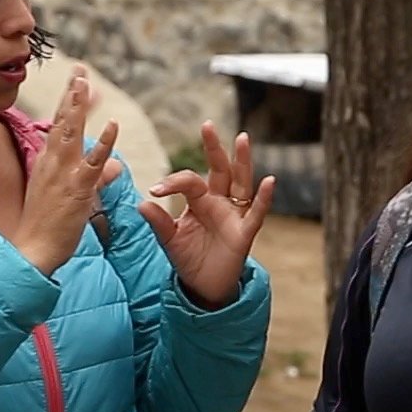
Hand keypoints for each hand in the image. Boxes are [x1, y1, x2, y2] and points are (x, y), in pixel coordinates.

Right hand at [9, 66, 119, 275]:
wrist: (31, 251)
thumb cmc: (48, 227)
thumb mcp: (74, 197)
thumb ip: (98, 177)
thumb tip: (116, 165)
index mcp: (49, 162)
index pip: (59, 124)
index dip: (69, 101)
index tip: (77, 79)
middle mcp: (53, 162)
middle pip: (63, 121)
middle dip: (72, 94)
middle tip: (79, 68)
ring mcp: (64, 174)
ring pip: (72, 134)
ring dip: (80, 108)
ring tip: (86, 83)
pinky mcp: (77, 189)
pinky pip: (93, 163)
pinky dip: (103, 143)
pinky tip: (112, 126)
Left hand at [142, 122, 274, 308]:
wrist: (203, 287)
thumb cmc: (189, 258)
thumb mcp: (169, 239)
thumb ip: (158, 221)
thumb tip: (142, 202)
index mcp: (200, 200)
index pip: (189, 181)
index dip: (172, 183)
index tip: (155, 191)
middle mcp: (219, 202)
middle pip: (219, 169)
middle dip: (214, 148)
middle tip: (207, 125)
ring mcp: (234, 215)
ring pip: (241, 182)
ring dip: (242, 161)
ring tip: (242, 138)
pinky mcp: (244, 233)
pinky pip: (257, 213)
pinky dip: (264, 198)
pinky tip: (269, 181)